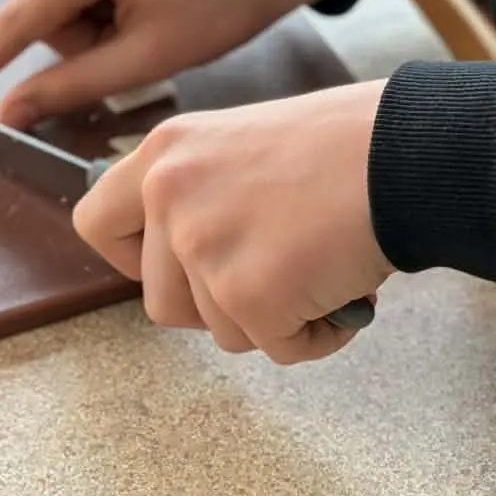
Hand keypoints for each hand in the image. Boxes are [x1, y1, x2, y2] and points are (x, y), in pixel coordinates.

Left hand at [76, 79, 392, 363]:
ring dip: (271, 316)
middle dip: (219, 303)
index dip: (133, 257)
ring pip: (219, 331)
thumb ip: (197, 193)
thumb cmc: (339, 147)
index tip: (180, 260)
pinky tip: (340, 286)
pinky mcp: (249, 294)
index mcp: (165, 153)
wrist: (402, 152)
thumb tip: (184, 260)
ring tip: (315, 262)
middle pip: (161, 301)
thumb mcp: (239, 146)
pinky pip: (275, 348)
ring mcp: (204, 246)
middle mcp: (170, 195)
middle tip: (276, 263)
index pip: (94, 223)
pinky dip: (315, 333)